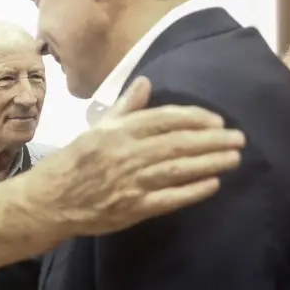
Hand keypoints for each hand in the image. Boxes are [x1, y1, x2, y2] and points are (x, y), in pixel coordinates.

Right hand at [26, 76, 244, 236]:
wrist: (50, 200)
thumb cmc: (74, 162)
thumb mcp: (96, 128)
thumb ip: (125, 107)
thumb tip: (146, 82)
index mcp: (117, 131)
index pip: (164, 119)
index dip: (194, 118)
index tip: (216, 120)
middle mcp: (126, 153)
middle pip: (178, 143)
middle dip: (212, 140)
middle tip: (238, 138)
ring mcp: (131, 182)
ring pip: (178, 169)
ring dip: (210, 162)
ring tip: (233, 158)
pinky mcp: (133, 208)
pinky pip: (169, 198)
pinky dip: (193, 191)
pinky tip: (213, 184)